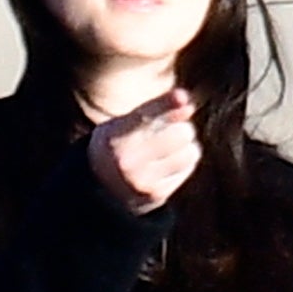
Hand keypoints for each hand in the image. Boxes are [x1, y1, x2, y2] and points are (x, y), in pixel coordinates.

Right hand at [88, 89, 199, 213]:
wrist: (103, 190)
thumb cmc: (118, 145)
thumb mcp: (123, 124)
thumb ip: (153, 111)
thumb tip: (187, 103)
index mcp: (114, 138)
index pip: (145, 116)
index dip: (166, 104)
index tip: (183, 97)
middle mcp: (128, 161)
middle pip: (180, 133)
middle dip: (181, 128)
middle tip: (170, 131)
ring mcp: (143, 180)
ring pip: (190, 152)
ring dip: (186, 146)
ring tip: (168, 149)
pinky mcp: (157, 194)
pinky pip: (187, 168)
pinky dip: (183, 164)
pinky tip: (166, 166)